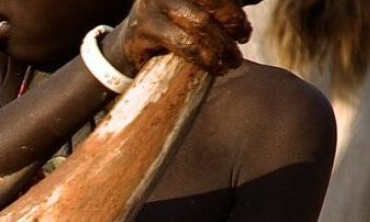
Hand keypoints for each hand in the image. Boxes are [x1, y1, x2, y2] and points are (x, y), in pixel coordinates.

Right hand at [102, 0, 251, 75]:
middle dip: (231, 26)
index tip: (244, 32)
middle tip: (240, 47)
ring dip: (219, 47)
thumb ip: (218, 4)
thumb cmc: (169, 22)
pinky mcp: (141, 34)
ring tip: (230, 63)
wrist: (125, 43)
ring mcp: (150, 9)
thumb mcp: (193, 6)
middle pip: (210, 3)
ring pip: (198, 25)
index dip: (233, 11)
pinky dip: (203, 58)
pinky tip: (214, 68)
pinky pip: (182, 46)